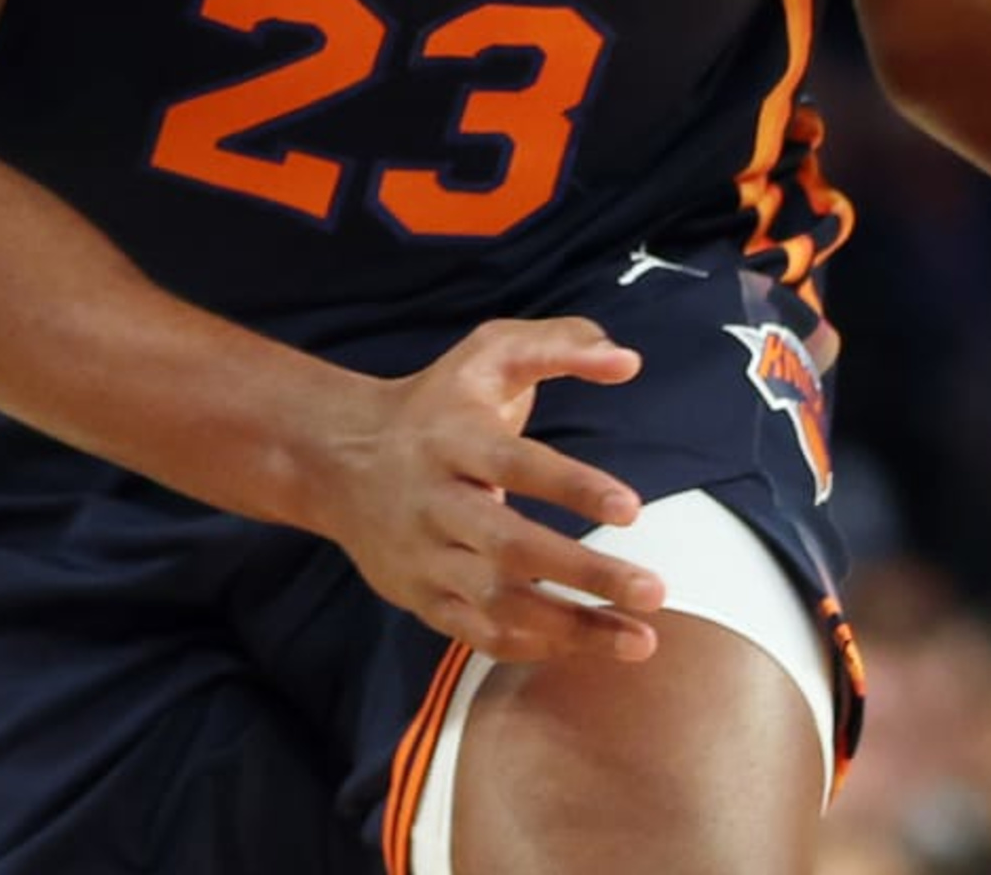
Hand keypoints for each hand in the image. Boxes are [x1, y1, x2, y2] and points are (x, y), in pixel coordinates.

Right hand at [312, 318, 669, 664]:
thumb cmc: (438, 403)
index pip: (515, 464)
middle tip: (653, 590)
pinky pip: (475, 634)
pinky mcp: (419, 596)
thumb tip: (627, 361)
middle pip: (509, 547)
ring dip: (570, 628)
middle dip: (584, 573)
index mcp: (452, 438)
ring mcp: (424, 556)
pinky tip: (586, 646)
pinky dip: (531, 646)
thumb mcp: (488, 353)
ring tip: (641, 642)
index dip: (572, 487)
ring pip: (497, 603)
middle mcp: (434, 502)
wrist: (336, 458)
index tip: (631, 509)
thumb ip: (560, 344)